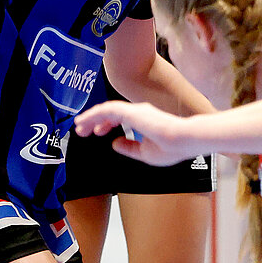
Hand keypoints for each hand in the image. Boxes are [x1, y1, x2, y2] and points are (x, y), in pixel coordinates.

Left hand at [73, 100, 198, 166]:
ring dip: (91, 117)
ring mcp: (134, 110)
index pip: (118, 118)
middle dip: (93, 120)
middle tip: (81, 130)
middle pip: (109, 112)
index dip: (104, 124)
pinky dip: (94, 114)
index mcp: (142, 120)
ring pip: (106, 110)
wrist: (183, 141)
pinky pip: (108, 110)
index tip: (95, 132)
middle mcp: (138, 112)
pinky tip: (86, 121)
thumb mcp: (145, 152)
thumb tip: (114, 143)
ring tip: (79, 126)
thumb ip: (129, 148)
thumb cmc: (171, 148)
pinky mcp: (131, 111)